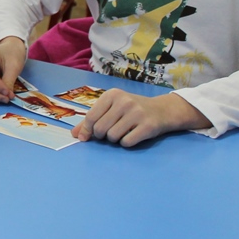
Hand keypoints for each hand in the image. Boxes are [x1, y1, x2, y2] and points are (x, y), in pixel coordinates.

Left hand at [72, 91, 209, 146]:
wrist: (163, 110)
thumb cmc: (132, 110)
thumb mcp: (111, 109)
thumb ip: (91, 120)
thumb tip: (75, 134)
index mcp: (112, 95)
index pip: (91, 117)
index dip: (87, 131)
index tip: (87, 137)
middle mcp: (124, 101)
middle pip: (100, 129)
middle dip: (103, 136)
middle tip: (110, 133)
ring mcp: (137, 113)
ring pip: (112, 137)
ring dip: (115, 140)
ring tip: (123, 132)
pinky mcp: (148, 126)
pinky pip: (127, 142)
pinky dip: (126, 143)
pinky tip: (133, 136)